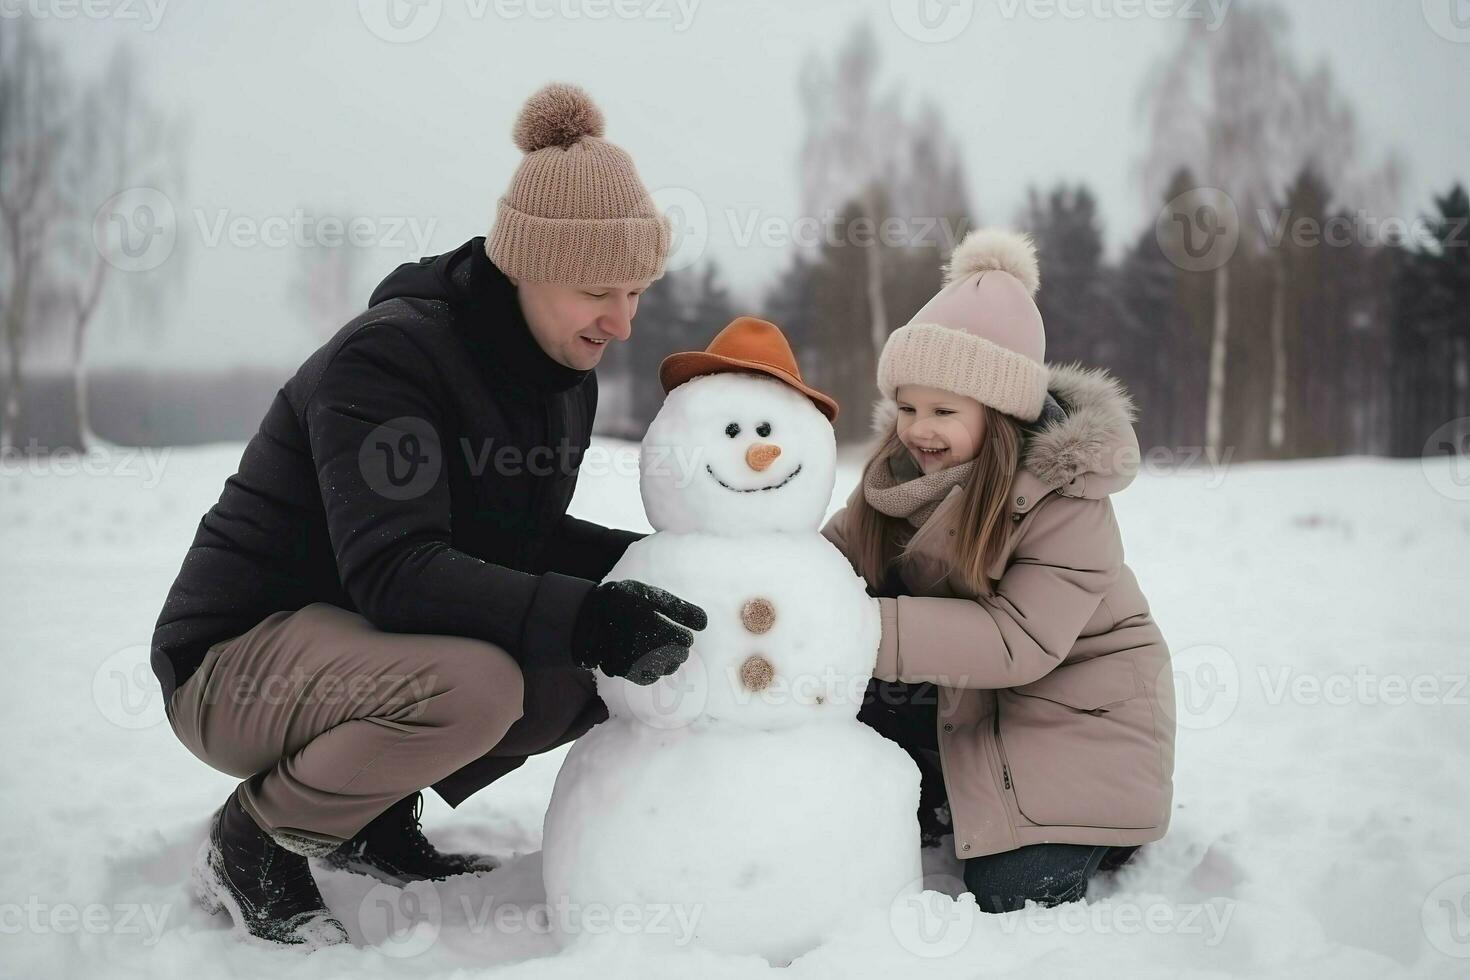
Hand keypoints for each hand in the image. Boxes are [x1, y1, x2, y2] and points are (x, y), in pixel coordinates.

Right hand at [571, 579, 707, 684]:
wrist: (587, 615)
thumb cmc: (625, 600)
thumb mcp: (651, 595)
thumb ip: (679, 609)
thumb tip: (704, 625)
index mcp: (651, 623)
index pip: (684, 640)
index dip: (684, 635)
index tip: (677, 630)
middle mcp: (641, 644)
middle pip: (678, 656)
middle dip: (678, 648)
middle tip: (669, 639)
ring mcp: (630, 659)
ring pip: (666, 669)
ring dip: (668, 660)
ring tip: (658, 648)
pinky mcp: (622, 670)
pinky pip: (648, 678)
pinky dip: (653, 671)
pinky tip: (648, 659)